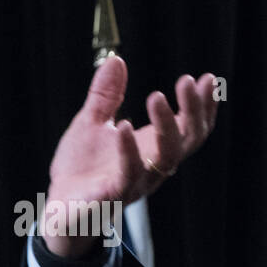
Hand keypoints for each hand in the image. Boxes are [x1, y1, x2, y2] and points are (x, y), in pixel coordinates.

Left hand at [44, 56, 218, 255]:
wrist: (57, 207)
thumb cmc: (79, 169)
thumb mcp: (91, 123)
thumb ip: (106, 95)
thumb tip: (116, 60)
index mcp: (153, 148)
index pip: (191, 127)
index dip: (204, 105)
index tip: (208, 78)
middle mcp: (152, 167)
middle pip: (189, 139)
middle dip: (194, 109)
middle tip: (187, 81)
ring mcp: (136, 182)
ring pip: (166, 157)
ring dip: (166, 125)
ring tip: (156, 96)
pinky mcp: (114, 195)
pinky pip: (128, 173)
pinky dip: (129, 148)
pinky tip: (124, 125)